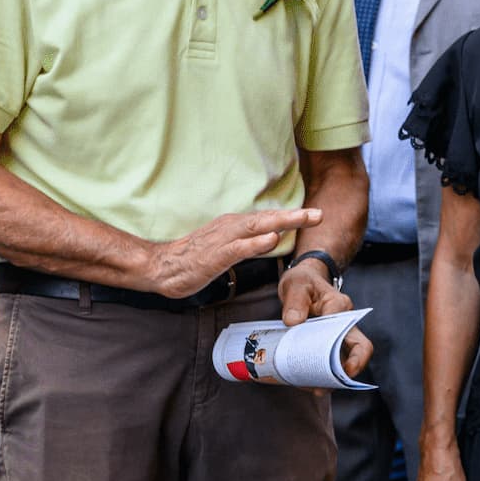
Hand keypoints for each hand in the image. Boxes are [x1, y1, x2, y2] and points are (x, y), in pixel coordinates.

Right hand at [144, 208, 319, 297]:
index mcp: (235, 226)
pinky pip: (238, 248)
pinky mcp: (214, 255)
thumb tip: (269, 236)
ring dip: (282, 222)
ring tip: (304, 218)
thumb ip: (247, 241)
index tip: (314, 214)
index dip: (291, 216)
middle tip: (318, 214)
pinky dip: (256, 243)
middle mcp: (231, 227)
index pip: (267, 219)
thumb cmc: (192, 257)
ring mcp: (223, 240)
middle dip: (295, 215)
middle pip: (267, 218)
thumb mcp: (226, 246)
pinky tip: (271, 239)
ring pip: (256, 228)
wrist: (160, 266)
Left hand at [279, 262, 367, 377]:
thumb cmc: (302, 282)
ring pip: (346, 359)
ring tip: (316, 388)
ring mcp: (339, 335)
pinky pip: (331, 361)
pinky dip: (321, 374)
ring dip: (334, 375)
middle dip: (352, 367)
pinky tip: (307, 383)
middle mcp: (345, 322)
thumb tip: (292, 322)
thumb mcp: (295, 285)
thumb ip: (294, 301)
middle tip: (331, 383)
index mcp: (339, 305)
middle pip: (360, 346)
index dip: (340, 343)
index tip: (336, 361)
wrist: (303, 283)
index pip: (345, 324)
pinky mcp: (330, 344)